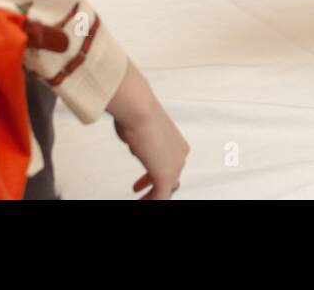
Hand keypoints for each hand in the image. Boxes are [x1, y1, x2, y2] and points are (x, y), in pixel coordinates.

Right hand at [106, 62, 188, 198]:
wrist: (140, 110)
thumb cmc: (137, 113)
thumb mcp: (141, 127)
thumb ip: (140, 139)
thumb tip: (132, 138)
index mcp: (177, 143)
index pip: (171, 165)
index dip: (153, 176)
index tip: (139, 184)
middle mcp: (180, 155)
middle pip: (172, 179)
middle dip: (153, 186)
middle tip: (137, 190)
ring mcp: (176, 166)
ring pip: (166, 190)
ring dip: (151, 198)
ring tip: (140, 202)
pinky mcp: (166, 175)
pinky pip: (160, 196)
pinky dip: (150, 201)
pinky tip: (140, 203)